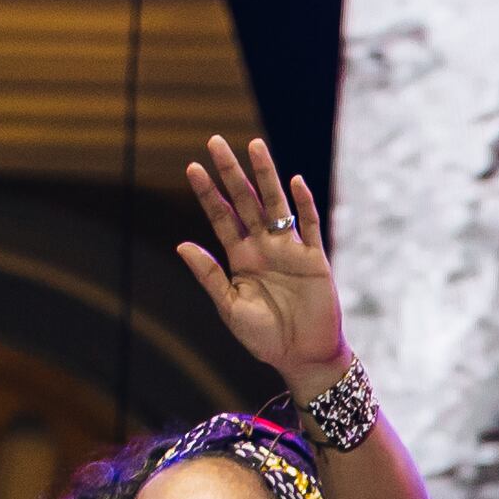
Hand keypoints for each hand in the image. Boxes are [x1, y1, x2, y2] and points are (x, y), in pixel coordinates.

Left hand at [174, 135, 347, 390]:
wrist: (303, 357)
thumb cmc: (265, 338)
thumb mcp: (230, 307)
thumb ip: (210, 276)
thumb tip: (183, 245)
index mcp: (240, 258)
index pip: (220, 217)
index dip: (207, 192)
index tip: (192, 167)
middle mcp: (263, 247)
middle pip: (245, 201)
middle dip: (230, 172)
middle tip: (215, 142)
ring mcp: (289, 250)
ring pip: (276, 205)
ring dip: (265, 176)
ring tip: (254, 146)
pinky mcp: (314, 260)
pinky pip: (309, 226)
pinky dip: (303, 204)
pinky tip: (294, 182)